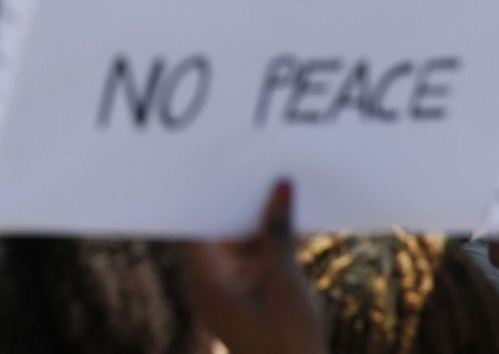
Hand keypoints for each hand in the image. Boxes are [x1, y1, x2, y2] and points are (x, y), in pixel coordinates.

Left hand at [183, 180, 323, 353]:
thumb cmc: (286, 341)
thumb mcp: (285, 279)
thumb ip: (278, 231)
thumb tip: (281, 184)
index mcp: (206, 279)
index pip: (199, 223)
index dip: (212, 192)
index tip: (227, 161)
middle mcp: (213, 284)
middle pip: (222, 231)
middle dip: (244, 203)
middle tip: (262, 165)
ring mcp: (235, 294)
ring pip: (244, 246)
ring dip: (265, 224)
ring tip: (284, 185)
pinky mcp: (255, 302)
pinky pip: (260, 264)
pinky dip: (275, 247)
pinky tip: (299, 222)